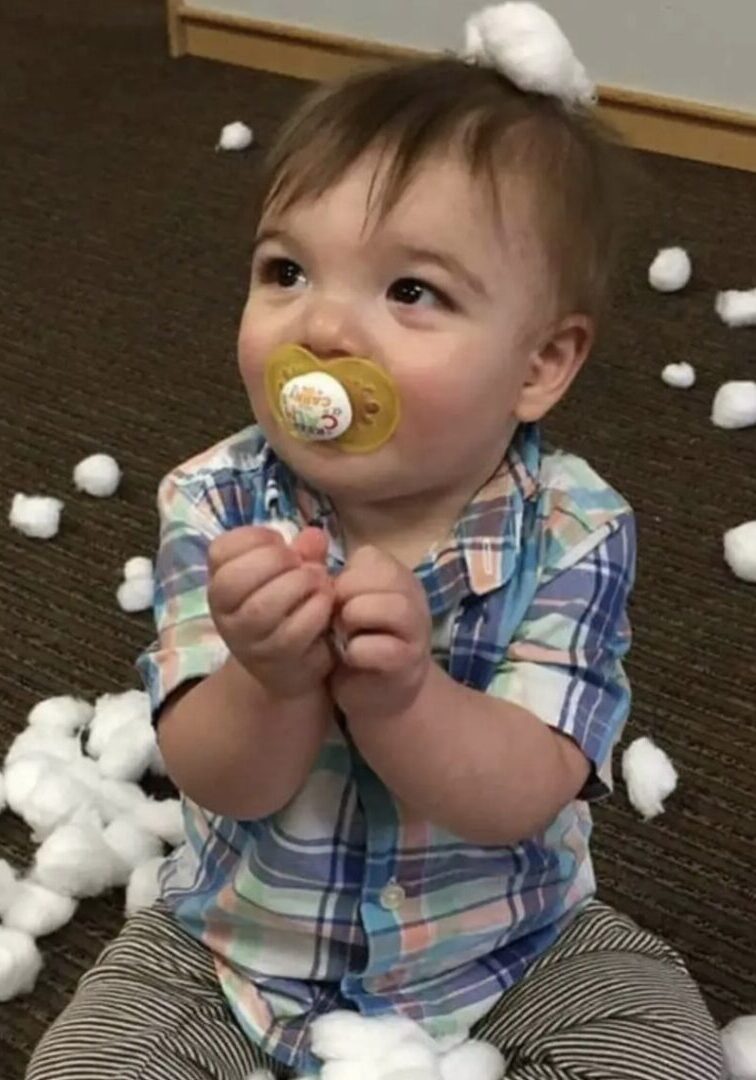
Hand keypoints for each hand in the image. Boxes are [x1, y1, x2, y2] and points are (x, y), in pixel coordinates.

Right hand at [208, 525, 334, 698]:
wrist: (291, 669)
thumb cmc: (289, 610)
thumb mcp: (292, 575)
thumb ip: (303, 553)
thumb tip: (314, 536)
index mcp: (223, 585)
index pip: (219, 551)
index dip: (254, 537)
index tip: (279, 542)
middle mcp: (226, 615)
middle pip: (234, 580)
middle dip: (275, 560)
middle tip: (302, 563)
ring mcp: (248, 643)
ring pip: (262, 608)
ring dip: (298, 585)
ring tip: (318, 582)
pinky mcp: (276, 663)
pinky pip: (292, 632)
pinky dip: (315, 610)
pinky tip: (326, 604)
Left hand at [330, 546, 431, 720]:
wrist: (377, 693)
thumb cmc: (354, 640)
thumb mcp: (340, 604)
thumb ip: (328, 576)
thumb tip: (306, 543)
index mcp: (397, 576)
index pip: (369, 557)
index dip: (344, 578)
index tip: (336, 601)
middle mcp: (414, 597)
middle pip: (381, 577)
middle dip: (347, 598)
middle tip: (337, 621)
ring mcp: (416, 630)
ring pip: (391, 607)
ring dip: (355, 621)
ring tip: (345, 636)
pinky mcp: (409, 663)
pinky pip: (384, 648)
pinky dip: (359, 652)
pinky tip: (352, 658)